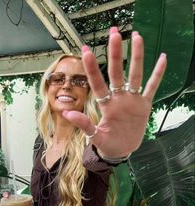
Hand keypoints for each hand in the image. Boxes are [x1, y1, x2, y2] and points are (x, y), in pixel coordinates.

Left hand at [63, 27, 166, 157]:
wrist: (122, 151)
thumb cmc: (107, 143)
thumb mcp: (95, 137)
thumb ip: (85, 125)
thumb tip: (67, 114)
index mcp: (106, 105)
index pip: (98, 83)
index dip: (92, 68)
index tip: (86, 50)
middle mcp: (118, 98)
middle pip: (117, 72)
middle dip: (115, 53)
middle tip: (114, 33)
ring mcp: (132, 100)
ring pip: (135, 74)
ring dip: (136, 56)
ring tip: (137, 36)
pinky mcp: (144, 105)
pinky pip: (152, 87)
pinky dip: (157, 74)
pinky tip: (161, 58)